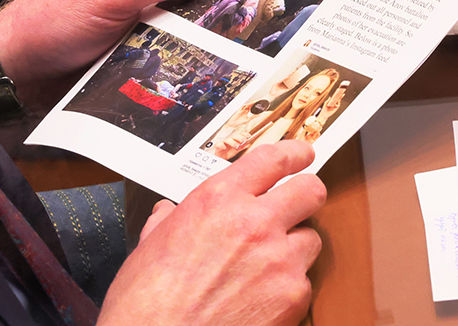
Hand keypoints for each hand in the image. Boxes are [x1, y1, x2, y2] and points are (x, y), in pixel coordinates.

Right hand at [98, 141, 325, 325]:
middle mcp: (254, 222)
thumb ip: (169, 221)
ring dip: (295, 247)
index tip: (303, 154)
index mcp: (217, 200)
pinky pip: (304, 281)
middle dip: (307, 194)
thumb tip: (167, 213)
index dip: (295, 153)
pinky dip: (288, 287)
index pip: (273, 159)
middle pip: (310, 190)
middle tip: (299, 203)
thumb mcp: (150, 246)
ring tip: (267, 265)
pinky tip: (262, 297)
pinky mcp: (292, 296)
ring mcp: (278, 259)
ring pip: (311, 238)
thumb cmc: (146, 303)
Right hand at [212, 129, 250, 160]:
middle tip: (243, 140)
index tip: (248, 136)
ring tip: (236, 145)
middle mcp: (229, 140)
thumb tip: (248, 144)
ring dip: (232, 142)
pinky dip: (221, 145)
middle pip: (235, 136)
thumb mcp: (236, 150)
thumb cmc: (228, 152)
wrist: (220, 157)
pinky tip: (224, 147)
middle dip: (240, 137)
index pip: (240, 135)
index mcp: (234, 140)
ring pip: (228, 140)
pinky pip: (219, 144)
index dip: (244, 135)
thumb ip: (242, 147)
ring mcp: (224, 143)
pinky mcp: (218, 146)